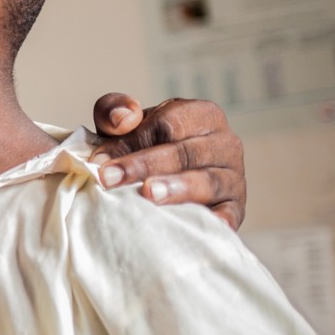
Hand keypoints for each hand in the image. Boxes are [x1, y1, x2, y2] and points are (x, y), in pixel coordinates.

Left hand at [89, 94, 246, 228]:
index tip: (98, 162)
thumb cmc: (144, 147)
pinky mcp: (236, 206)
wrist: (165, 182)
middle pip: (184, 152)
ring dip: (178, 187)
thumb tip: (123, 119)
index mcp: (200, 114)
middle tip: (110, 179)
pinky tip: (213, 223)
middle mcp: (224, 142)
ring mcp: (233, 175)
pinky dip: (223, 217)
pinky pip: (232, 211)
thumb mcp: (125, 125)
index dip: (131, 141)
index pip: (167, 124)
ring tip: (149, 193)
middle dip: (144, 165)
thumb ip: (114, 112)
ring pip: (207, 180)